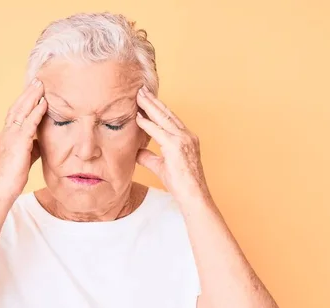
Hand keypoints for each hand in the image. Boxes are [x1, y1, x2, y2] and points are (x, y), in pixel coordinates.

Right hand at [0, 78, 47, 201]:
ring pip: (21, 111)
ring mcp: (10, 137)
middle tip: (37, 81)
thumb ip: (30, 150)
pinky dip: (36, 111)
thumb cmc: (9, 182)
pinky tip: (44, 103)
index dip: (24, 103)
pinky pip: (28, 123)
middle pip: (16, 108)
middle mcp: (5, 134)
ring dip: (32, 96)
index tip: (33, 93)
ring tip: (41, 85)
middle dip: (27, 94)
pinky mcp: (17, 143)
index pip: (15, 116)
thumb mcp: (22, 161)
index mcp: (5, 138)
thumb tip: (39, 144)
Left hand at [135, 86, 210, 201]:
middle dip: (153, 101)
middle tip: (141, 90)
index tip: (147, 100)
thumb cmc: (181, 185)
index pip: (170, 119)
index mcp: (186, 138)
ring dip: (150, 106)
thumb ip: (148, 157)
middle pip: (167, 113)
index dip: (158, 108)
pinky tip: (138, 117)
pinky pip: (159, 131)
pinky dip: (148, 124)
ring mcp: (183, 140)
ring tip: (138, 95)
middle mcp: (187, 136)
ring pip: (163, 118)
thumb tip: (136, 151)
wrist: (193, 196)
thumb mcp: (161, 167)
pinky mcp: (177, 147)